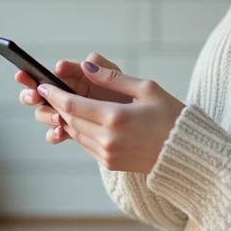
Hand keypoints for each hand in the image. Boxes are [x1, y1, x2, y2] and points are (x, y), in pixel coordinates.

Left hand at [16, 54, 185, 172]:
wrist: (186, 153)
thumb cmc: (171, 116)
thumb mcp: (147, 89)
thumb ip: (113, 78)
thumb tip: (86, 66)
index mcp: (115, 117)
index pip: (72, 105)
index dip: (54, 94)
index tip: (43, 85)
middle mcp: (107, 139)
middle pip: (70, 119)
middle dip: (57, 105)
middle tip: (49, 92)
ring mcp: (108, 154)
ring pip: (75, 133)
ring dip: (67, 119)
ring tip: (64, 105)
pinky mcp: (110, 164)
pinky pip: (86, 145)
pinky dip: (80, 132)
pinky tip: (83, 121)